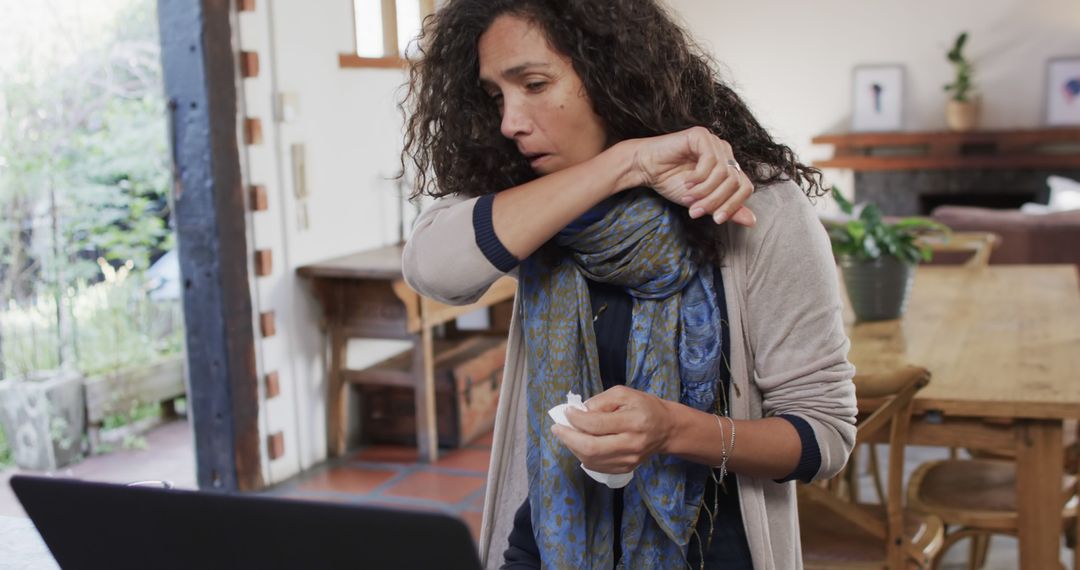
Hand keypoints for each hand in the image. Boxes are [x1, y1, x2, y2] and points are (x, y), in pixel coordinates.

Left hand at [551, 385, 672, 473]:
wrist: (666, 429)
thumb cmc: (644, 407)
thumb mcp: (624, 394)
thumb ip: (601, 401)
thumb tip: (579, 412)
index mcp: (634, 421)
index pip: (597, 424)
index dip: (576, 419)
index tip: (567, 412)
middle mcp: (632, 444)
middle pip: (591, 448)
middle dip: (568, 437)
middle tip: (557, 428)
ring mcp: (629, 460)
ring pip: (591, 460)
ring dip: (573, 447)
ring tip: (566, 435)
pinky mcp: (625, 469)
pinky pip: (597, 466)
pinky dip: (582, 456)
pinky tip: (579, 444)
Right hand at [625, 126, 755, 225]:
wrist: (647, 168)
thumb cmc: (671, 181)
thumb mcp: (702, 201)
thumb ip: (726, 208)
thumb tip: (752, 221)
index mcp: (728, 167)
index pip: (745, 187)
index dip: (733, 206)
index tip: (716, 219)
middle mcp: (725, 153)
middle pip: (735, 182)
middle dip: (715, 201)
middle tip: (695, 211)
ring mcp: (714, 142)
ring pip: (723, 173)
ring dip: (704, 190)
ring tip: (687, 196)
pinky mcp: (701, 135)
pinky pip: (710, 160)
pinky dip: (698, 176)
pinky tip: (687, 181)